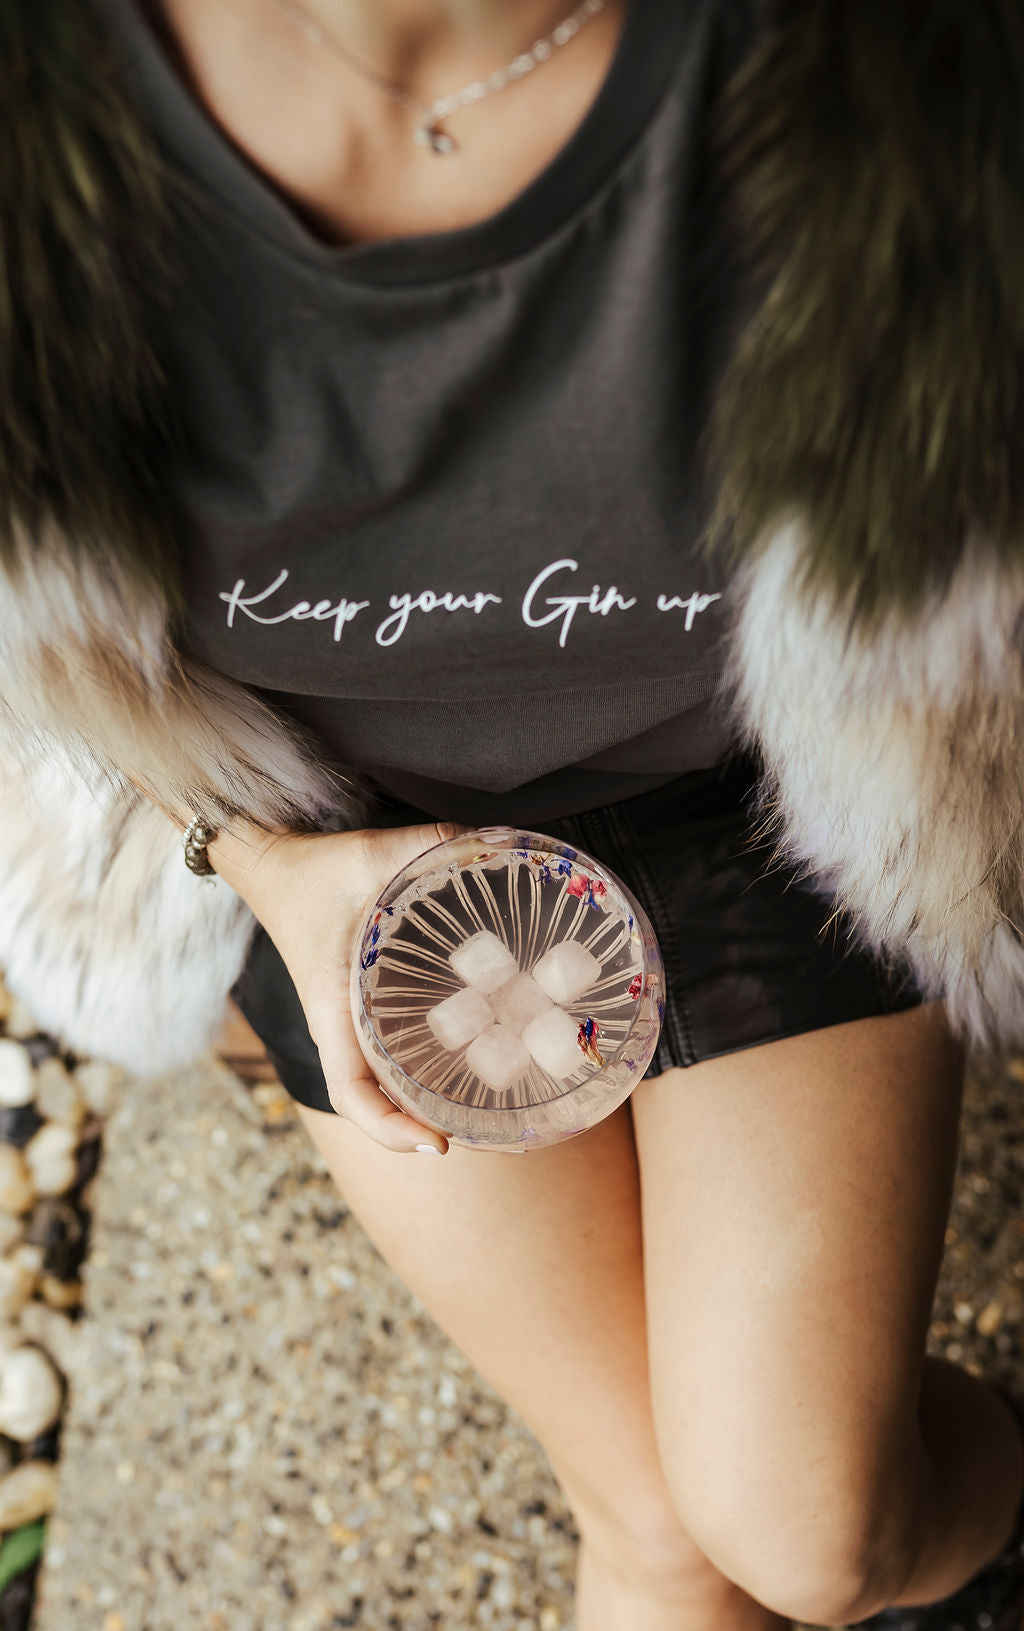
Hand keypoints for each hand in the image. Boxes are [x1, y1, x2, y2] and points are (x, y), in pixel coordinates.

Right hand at [217, 820, 471, 1153]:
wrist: (271, 866)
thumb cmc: (312, 872)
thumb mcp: (369, 854)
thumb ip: (428, 847)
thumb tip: (495, 844)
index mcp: (331, 1007)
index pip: (350, 1090)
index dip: (388, 1128)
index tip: (438, 1145)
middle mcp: (342, 1026)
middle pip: (380, 1103)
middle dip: (431, 1128)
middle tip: (504, 1138)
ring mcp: (355, 1020)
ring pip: (391, 1081)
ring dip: (437, 1102)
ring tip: (507, 1110)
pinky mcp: (367, 1004)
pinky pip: (399, 1048)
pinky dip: (435, 1064)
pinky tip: (492, 1052)